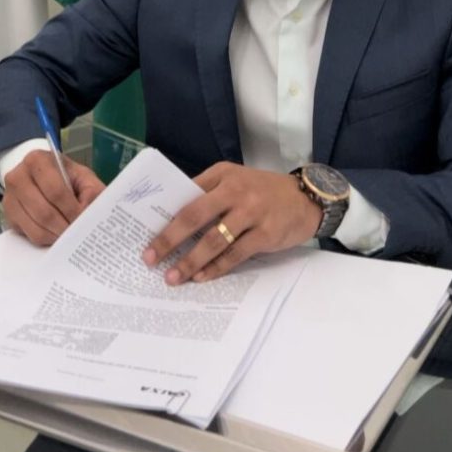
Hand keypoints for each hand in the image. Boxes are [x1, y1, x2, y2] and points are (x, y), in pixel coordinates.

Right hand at [3, 150, 104, 245]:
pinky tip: (57, 234)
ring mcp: (9, 198)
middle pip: (44, 212)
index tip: (83, 221)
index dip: (71, 209)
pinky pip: (29, 235)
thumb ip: (92, 191)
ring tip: (71, 236)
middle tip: (79, 235)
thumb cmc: (66, 177)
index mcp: (37, 160)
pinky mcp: (9, 216)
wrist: (43, 177)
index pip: (55, 191)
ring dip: (57, 235)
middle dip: (65, 226)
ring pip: (36, 227)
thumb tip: (87, 212)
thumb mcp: (83, 176)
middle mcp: (18, 177)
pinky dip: (47, 239)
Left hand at [142, 162, 320, 283]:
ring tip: (174, 277)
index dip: (165, 216)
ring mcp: (252, 212)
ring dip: (191, 261)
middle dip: (169, 240)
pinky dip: (216, 268)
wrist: (307, 198)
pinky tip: (201, 277)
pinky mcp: (266, 233)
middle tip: (151, 259)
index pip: (186, 195)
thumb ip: (208, 193)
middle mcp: (235, 190)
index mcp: (222, 174)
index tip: (145, 234)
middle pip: (194, 217)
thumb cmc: (262, 191)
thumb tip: (172, 219)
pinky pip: (235, 254)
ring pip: (213, 240)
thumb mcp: (235, 180)